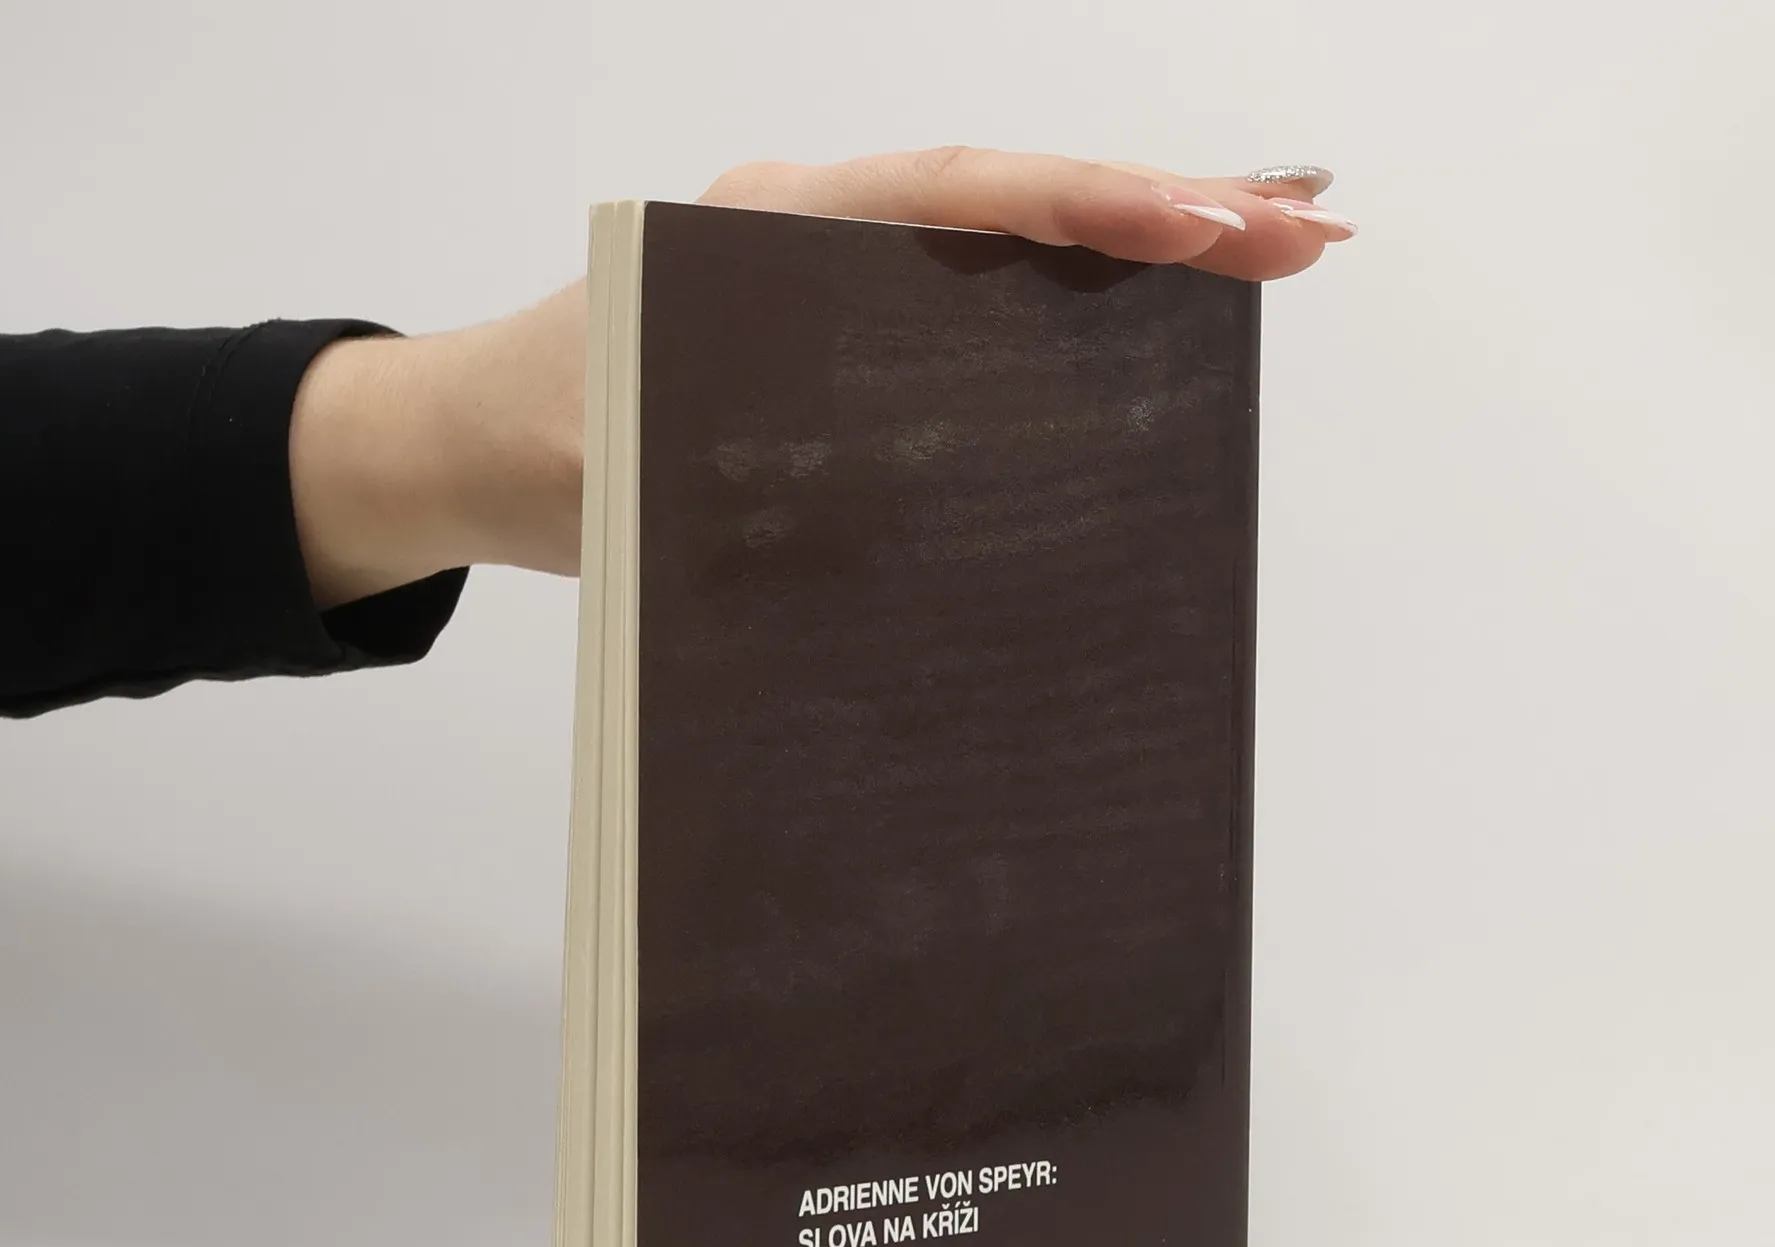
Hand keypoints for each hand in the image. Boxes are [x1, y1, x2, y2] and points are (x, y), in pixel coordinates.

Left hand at [290, 149, 1350, 606]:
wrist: (462, 442)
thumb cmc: (535, 446)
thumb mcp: (636, 467)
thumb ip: (754, 478)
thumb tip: (906, 521)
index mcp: (770, 229)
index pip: (960, 198)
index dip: (1087, 210)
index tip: (1203, 224)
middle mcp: (817, 228)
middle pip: (1016, 197)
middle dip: (1167, 204)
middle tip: (1312, 231)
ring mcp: (834, 266)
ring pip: (1012, 233)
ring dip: (1142, 236)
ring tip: (1280, 243)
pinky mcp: (841, 321)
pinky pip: (978, 289)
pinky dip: (1073, 286)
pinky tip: (1154, 303)